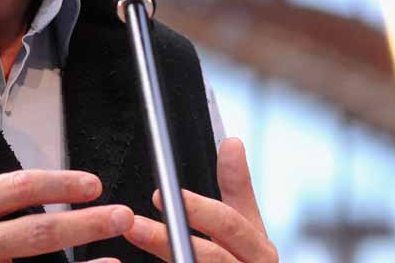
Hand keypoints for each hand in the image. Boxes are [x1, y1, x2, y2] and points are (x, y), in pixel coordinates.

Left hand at [123, 138, 278, 261]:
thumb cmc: (243, 261)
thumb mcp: (246, 227)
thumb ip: (237, 189)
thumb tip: (232, 143)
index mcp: (258, 249)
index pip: (230, 224)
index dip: (196, 209)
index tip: (160, 193)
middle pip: (212, 254)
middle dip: (172, 234)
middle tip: (140, 217)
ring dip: (163, 249)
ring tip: (136, 233)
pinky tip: (139, 262)